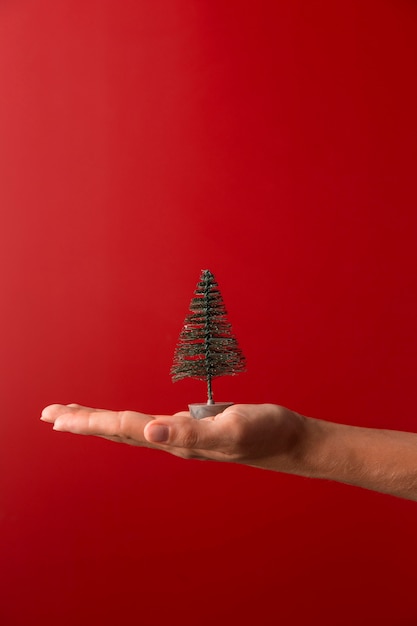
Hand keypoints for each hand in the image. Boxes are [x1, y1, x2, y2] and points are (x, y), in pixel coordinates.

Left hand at [40, 403, 305, 470]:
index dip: (90, 422)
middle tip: (49, 415)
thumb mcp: (231, 428)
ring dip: (103, 421)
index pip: (124, 428)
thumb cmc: (266, 432)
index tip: (56, 418)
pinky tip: (128, 421)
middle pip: (119, 431)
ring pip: (133, 427)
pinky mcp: (193, 426)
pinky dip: (130, 419)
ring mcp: (183, 435)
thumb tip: (151, 432)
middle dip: (84, 422)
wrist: (289, 439)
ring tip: (77, 416)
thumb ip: (192, 432)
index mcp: (177, 440)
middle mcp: (174, 440)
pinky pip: (152, 422)